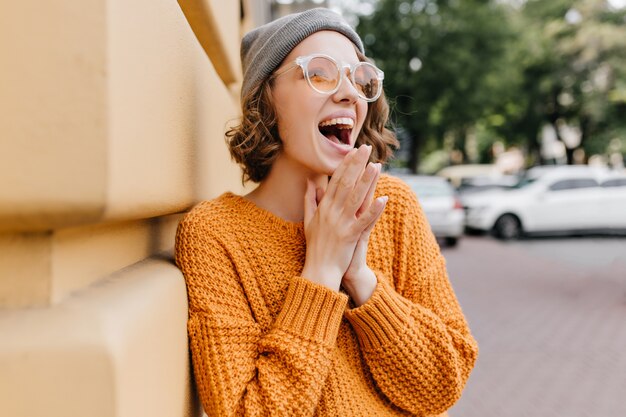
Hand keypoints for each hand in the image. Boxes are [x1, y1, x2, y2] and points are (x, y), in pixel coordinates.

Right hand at [301, 145, 383, 291]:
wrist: (318, 270)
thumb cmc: (315, 247)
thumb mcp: (308, 221)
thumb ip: (309, 200)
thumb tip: (309, 182)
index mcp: (324, 207)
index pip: (335, 180)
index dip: (345, 164)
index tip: (353, 150)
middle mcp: (331, 212)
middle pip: (346, 183)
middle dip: (356, 164)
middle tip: (366, 148)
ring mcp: (341, 223)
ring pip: (356, 198)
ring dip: (367, 181)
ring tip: (377, 165)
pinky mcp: (350, 236)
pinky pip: (364, 221)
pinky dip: (374, 210)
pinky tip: (384, 199)